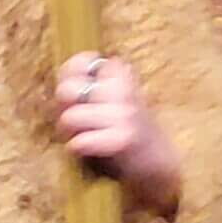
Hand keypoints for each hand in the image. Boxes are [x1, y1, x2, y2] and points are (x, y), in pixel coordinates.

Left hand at [54, 53, 181, 216]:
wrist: (159, 160)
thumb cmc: (128, 128)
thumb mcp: (113, 98)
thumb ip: (89, 88)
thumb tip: (62, 86)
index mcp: (121, 74)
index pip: (81, 62)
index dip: (69, 78)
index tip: (76, 94)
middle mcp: (123, 88)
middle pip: (67, 90)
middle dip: (63, 109)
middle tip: (74, 122)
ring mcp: (124, 113)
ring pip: (70, 117)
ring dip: (68, 132)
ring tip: (80, 137)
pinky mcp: (123, 138)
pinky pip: (81, 141)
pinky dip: (77, 148)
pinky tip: (86, 150)